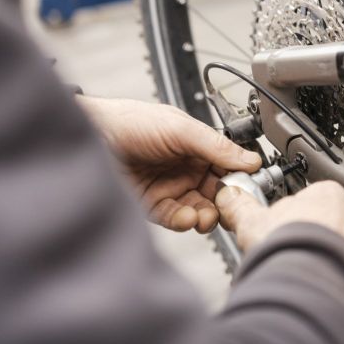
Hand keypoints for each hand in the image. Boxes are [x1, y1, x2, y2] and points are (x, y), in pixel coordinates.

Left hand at [78, 97, 261, 232]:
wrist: (92, 136)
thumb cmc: (131, 122)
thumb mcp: (181, 129)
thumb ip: (216, 146)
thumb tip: (250, 159)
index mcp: (197, 147)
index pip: (227, 166)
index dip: (239, 178)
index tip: (248, 189)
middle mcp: (186, 168)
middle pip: (217, 192)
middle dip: (224, 203)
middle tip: (229, 208)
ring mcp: (170, 188)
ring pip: (200, 209)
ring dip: (207, 215)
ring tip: (207, 216)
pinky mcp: (153, 206)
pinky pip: (176, 219)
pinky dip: (185, 221)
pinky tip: (187, 217)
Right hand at [216, 181, 343, 306]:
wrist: (313, 292)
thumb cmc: (286, 256)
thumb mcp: (252, 224)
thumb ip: (241, 205)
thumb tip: (229, 194)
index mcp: (328, 195)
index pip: (320, 204)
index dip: (306, 224)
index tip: (298, 239)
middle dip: (332, 240)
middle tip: (312, 261)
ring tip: (330, 279)